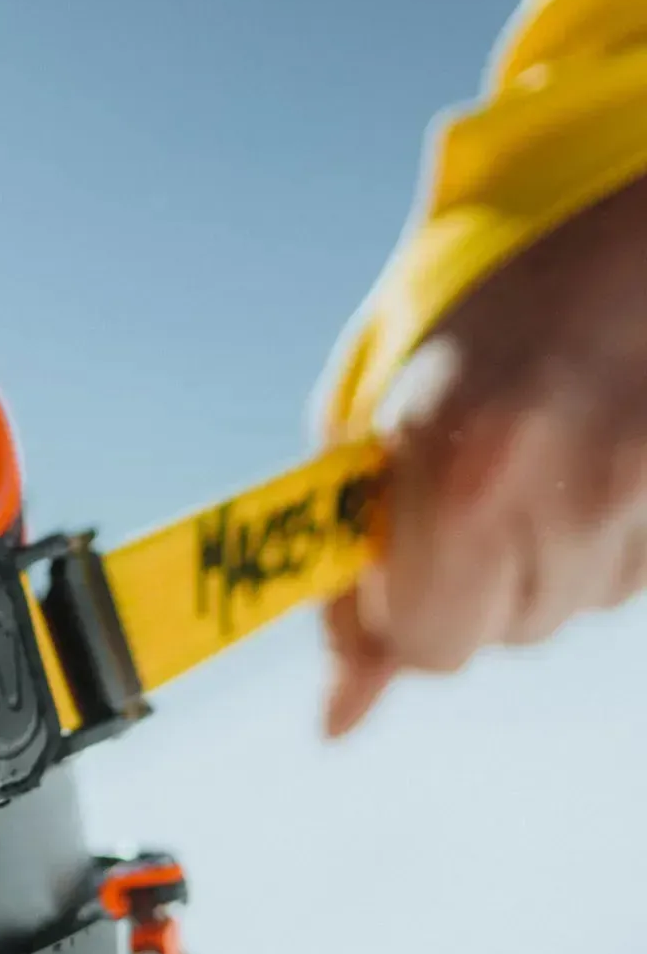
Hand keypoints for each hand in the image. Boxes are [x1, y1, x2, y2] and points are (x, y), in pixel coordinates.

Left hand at [324, 169, 646, 737]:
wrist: (625, 231)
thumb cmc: (478, 318)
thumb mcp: (373, 420)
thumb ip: (344, 572)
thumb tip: (336, 722)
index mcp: (456, 464)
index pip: (421, 644)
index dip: (396, 616)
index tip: (392, 566)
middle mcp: (561, 488)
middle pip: (495, 640)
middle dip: (463, 594)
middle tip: (462, 503)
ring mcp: (643, 493)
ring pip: (564, 612)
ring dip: (535, 566)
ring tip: (535, 464)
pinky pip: (629, 582)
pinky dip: (600, 544)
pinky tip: (593, 465)